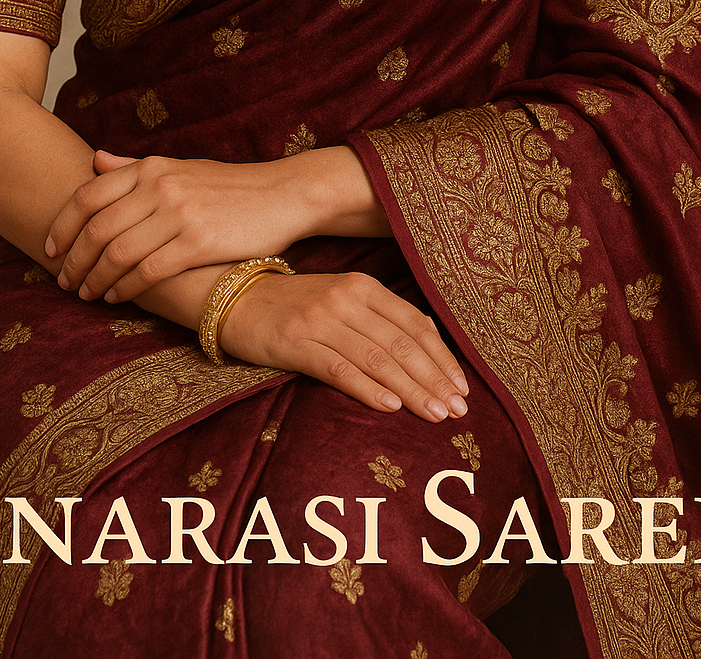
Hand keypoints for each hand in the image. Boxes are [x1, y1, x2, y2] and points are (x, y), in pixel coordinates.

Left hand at [46, 151, 314, 301]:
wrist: (282, 195)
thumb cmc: (228, 186)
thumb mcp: (180, 167)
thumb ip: (135, 167)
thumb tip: (95, 160)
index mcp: (151, 167)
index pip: (88, 195)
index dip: (62, 225)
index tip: (48, 248)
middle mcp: (160, 186)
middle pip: (96, 228)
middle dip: (73, 260)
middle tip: (63, 280)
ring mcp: (179, 214)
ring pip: (117, 253)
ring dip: (94, 279)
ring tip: (86, 294)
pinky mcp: (199, 242)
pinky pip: (148, 271)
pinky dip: (125, 288)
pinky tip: (117, 297)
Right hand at [219, 270, 469, 423]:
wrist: (237, 298)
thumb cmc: (296, 304)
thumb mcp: (342, 299)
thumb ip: (382, 316)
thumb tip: (430, 340)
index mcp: (363, 286)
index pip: (414, 323)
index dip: (442, 357)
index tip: (463, 387)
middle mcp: (346, 299)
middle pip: (401, 343)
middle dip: (434, 379)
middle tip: (458, 410)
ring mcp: (321, 320)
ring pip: (377, 359)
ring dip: (411, 390)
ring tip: (435, 414)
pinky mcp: (295, 342)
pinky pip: (339, 369)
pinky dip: (368, 388)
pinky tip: (390, 407)